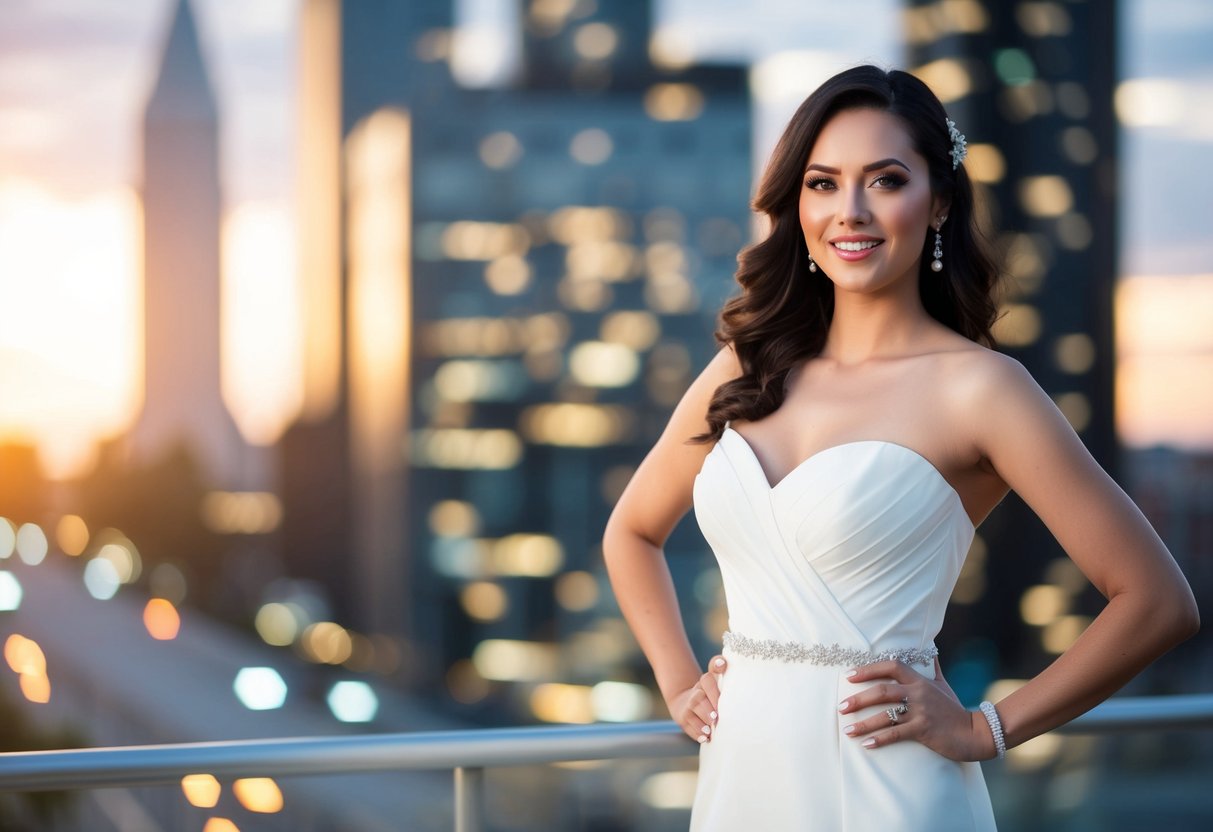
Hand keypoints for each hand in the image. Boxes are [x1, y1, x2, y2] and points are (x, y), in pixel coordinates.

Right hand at [666, 655, 727, 743]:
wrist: (686, 703)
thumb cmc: (710, 693)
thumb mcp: (716, 681)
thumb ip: (720, 669)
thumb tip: (722, 663)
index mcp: (705, 682)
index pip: (708, 681)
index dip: (713, 691)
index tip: (719, 701)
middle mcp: (695, 694)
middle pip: (699, 700)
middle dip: (707, 710)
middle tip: (715, 718)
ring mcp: (688, 708)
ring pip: (692, 715)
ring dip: (702, 724)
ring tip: (710, 732)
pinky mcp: (684, 720)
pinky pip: (689, 727)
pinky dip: (697, 734)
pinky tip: (704, 739)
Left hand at [837, 658, 994, 761]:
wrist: (975, 733)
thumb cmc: (955, 710)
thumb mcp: (944, 685)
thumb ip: (933, 668)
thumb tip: (930, 650)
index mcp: (920, 680)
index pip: (891, 666)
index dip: (869, 669)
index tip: (850, 676)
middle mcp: (918, 693)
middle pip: (882, 691)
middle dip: (859, 698)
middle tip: (841, 706)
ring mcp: (921, 711)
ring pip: (885, 715)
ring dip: (863, 723)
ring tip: (847, 730)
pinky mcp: (923, 730)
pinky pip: (896, 734)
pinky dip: (879, 739)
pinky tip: (866, 744)